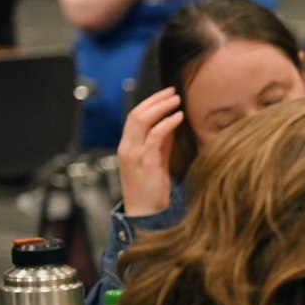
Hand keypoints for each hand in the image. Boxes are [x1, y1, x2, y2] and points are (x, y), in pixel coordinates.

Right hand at [117, 87, 183, 216]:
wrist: (144, 213)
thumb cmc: (151, 189)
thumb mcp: (157, 161)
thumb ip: (162, 143)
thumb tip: (172, 124)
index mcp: (127, 146)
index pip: (134, 117)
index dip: (150, 103)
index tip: (166, 94)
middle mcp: (127, 147)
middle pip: (136, 114)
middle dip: (155, 100)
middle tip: (172, 91)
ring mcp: (134, 154)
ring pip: (142, 121)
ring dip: (160, 107)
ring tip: (176, 100)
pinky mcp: (146, 162)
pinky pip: (155, 136)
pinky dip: (166, 123)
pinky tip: (178, 117)